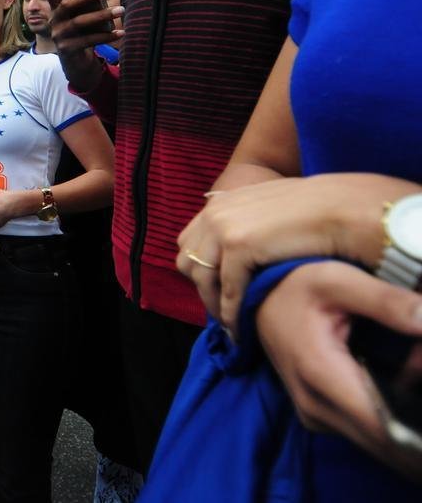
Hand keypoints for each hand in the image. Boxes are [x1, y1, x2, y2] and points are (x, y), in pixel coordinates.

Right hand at [47, 0, 123, 90]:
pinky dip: (106, 36)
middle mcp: (54, 22)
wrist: (76, 62)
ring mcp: (59, 36)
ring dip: (102, 15)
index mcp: (55, 10)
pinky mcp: (67, 50)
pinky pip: (88, 40)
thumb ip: (85, 6)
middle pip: (67, 4)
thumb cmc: (82, 33)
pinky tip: (120, 32)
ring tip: (121, 10)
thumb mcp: (81, 17)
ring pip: (79, 22)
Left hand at [177, 173, 418, 334]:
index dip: (201, 269)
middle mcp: (215, 212)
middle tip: (222, 311)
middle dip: (202, 289)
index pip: (190, 242)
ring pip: (202, 279)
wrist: (342, 208)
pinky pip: (227, 290)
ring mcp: (223, 227)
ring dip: (215, 306)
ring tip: (231, 326)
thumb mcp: (271, 209)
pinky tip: (242, 328)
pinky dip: (232, 313)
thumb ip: (249, 222)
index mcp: (221, 203)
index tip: (216, 290)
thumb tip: (241, 247)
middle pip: (187, 261)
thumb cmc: (318, 212)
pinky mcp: (239, 246)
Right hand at [256, 261, 421, 482]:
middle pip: (387, 443)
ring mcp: (315, 417)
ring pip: (379, 441)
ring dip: (405, 417)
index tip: (421, 372)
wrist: (260, 301)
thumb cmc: (298, 288)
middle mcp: (315, 406)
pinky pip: (365, 433)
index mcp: (320, 373)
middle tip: (417, 362)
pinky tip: (397, 378)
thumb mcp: (338, 280)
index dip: (417, 428)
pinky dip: (390, 415)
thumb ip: (386, 301)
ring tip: (410, 365)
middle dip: (414, 418)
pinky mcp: (319, 419)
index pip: (383, 428)